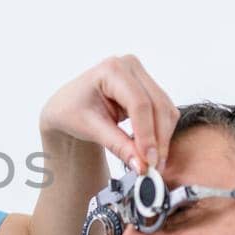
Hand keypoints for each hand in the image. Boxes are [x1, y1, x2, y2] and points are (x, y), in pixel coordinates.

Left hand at [39, 54, 178, 172]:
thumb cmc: (71, 111)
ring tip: (153, 164)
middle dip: (158, 139)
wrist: (68, 107)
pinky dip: (161, 133)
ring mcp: (141, 76)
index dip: (146, 134)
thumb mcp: (90, 129)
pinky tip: (152, 152)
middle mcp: (130, 66)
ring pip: (165, 109)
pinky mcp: (149, 88)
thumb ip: (118, 145)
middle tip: (154, 167)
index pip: (138, 103)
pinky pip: (164, 112)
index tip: (148, 160)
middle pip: (157, 105)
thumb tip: (141, 165)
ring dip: (163, 138)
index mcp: (111, 69)